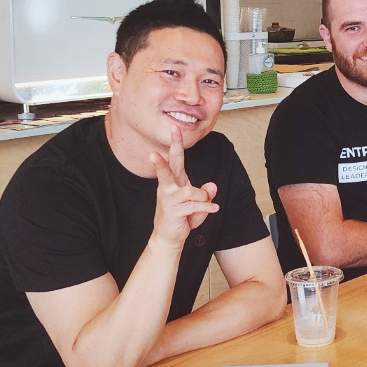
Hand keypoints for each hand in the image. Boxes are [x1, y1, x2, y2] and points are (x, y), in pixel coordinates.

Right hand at [149, 127, 218, 248]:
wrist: (170, 236)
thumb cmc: (183, 217)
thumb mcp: (198, 203)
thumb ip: (206, 193)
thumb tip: (212, 185)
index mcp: (175, 181)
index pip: (175, 159)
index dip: (176, 144)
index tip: (175, 129)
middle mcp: (169, 188)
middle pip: (168, 170)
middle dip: (162, 160)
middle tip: (153, 152)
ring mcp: (169, 200)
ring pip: (189, 191)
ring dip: (202, 196)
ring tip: (208, 202)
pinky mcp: (172, 212)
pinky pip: (193, 205)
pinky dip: (206, 206)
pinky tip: (213, 208)